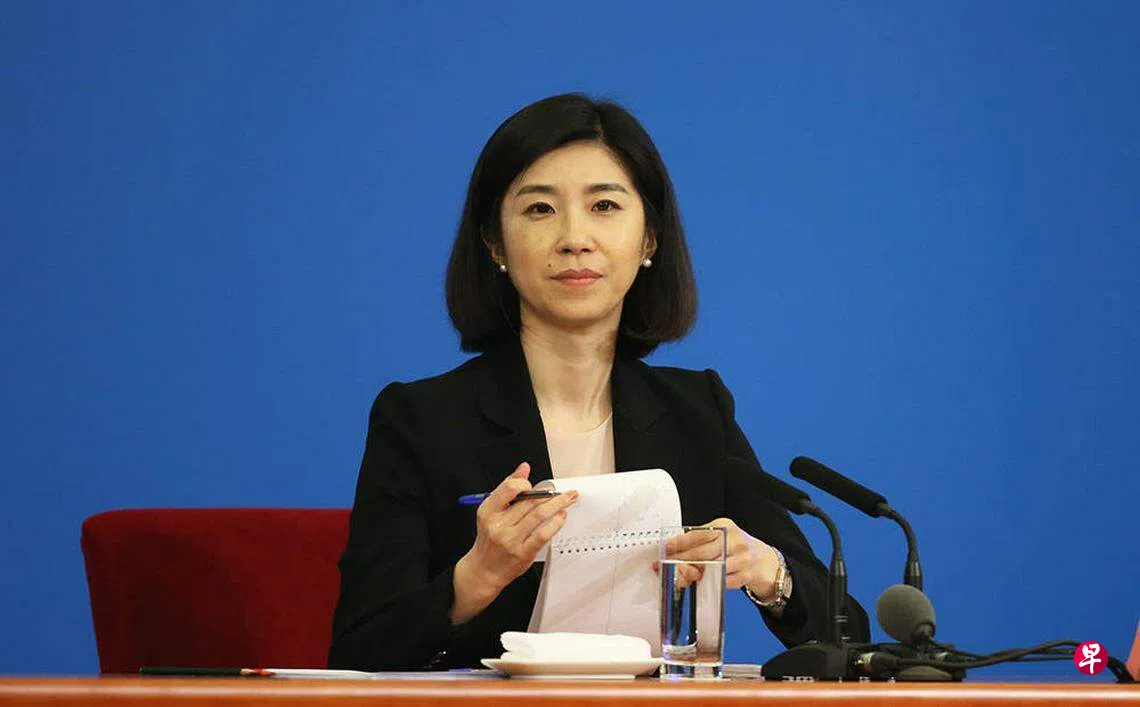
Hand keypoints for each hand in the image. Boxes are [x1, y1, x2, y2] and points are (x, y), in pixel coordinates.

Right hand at [450, 462, 578, 623]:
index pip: (510, 488)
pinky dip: (556, 523)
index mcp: (488, 511)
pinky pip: (543, 534)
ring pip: (539, 514)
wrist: (484, 569)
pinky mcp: (523, 552)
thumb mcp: (491, 511)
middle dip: (550, 493)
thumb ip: (507, 488)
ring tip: (568, 499)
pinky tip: (561, 516)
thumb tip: (524, 468)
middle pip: (529, 501)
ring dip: (558, 504)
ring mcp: (511, 539)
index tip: (536, 486)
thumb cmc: (490, 539)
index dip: (526, 483)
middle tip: (563, 490)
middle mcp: (498, 525)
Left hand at [657, 519, 780, 594]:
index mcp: (725, 526)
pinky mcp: (746, 575)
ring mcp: (742, 558)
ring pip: (711, 568)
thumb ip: (701, 541)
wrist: (764, 561)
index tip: (667, 548)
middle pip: (702, 552)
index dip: (680, 542)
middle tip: (668, 565)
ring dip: (694, 574)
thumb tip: (674, 550)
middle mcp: (735, 540)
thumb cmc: (736, 547)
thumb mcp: (722, 536)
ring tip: (684, 575)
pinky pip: (722, 581)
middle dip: (682, 560)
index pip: (698, 533)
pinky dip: (710, 583)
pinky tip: (702, 582)